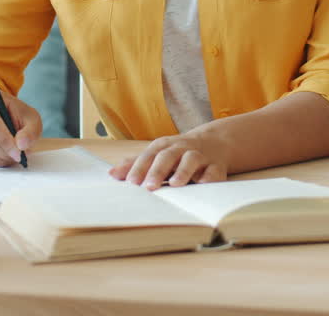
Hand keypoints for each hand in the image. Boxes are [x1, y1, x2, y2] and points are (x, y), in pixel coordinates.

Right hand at [0, 90, 40, 166]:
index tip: (18, 153)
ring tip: (12, 156)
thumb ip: (30, 131)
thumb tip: (22, 145)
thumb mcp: (32, 119)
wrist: (4, 116)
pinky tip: (3, 157)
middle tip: (18, 156)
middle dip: (3, 151)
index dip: (4, 139)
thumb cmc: (18, 116)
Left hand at [108, 128, 230, 188]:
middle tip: (148, 186)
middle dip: (157, 170)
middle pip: (168, 156)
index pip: (149, 156)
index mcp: (164, 147)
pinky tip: (203, 184)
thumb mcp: (157, 155)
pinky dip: (209, 177)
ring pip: (191, 160)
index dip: (139, 168)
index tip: (130, 182)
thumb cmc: (178, 153)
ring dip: (183, 171)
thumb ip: (136, 164)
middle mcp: (181, 149)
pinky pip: (214, 171)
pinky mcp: (216, 165)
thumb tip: (111, 174)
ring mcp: (200, 156)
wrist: (214, 143)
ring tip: (175, 184)